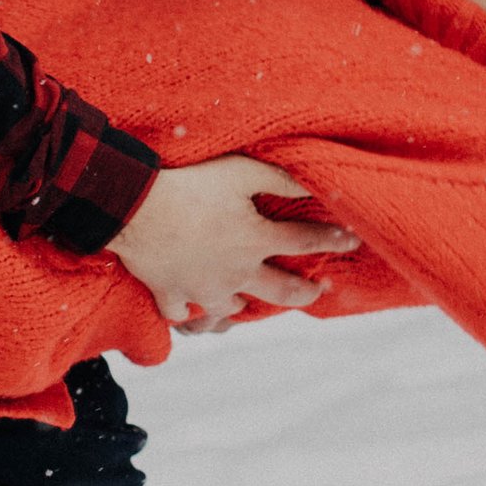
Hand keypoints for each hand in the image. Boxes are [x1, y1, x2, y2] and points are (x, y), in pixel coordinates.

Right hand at [107, 155, 356, 324]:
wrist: (133, 208)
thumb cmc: (189, 184)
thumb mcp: (240, 171)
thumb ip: (278, 179)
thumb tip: (313, 185)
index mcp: (255, 241)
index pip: (304, 242)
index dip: (332, 240)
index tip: (352, 240)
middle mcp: (236, 272)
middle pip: (279, 291)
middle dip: (303, 292)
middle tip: (317, 293)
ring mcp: (203, 288)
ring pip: (230, 308)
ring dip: (241, 305)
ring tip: (245, 300)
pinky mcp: (170, 293)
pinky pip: (182, 313)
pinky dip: (188, 313)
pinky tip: (190, 310)